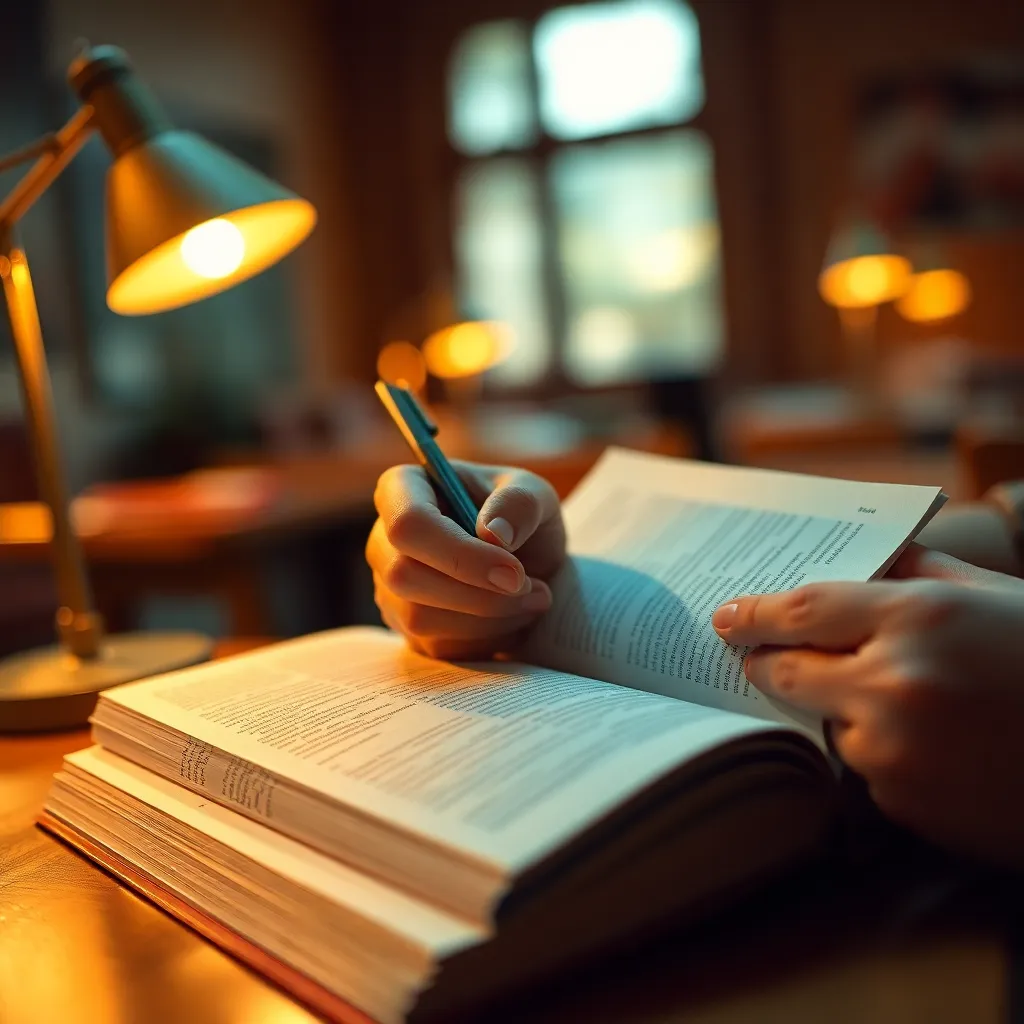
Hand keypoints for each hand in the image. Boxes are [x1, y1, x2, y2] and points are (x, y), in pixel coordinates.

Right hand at [366, 461, 565, 660]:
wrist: (529, 563)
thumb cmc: (522, 518)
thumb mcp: (535, 494)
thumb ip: (520, 503)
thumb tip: (493, 533)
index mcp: (405, 488)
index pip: (409, 524)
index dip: (460, 555)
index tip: (514, 574)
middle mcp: (384, 538)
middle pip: (405, 576)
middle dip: (478, 594)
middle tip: (534, 590)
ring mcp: (388, 586)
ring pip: (419, 618)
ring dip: (489, 619)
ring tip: (534, 599)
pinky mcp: (405, 626)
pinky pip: (436, 646)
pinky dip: (486, 640)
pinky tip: (512, 617)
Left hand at [711, 545, 1023, 864]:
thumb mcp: (998, 595)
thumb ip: (920, 572)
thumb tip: (862, 558)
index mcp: (920, 619)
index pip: (803, 611)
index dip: (756, 612)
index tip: (727, 617)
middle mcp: (895, 688)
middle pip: (787, 674)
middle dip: (770, 664)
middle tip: (757, 654)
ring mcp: (897, 757)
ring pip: (830, 727)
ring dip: (845, 713)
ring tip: (909, 702)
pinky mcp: (907, 810)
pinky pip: (867, 774)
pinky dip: (884, 756)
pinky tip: (938, 746)